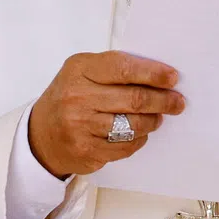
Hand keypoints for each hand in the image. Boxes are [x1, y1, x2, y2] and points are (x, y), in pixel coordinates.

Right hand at [28, 51, 183, 177]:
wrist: (40, 135)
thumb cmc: (70, 97)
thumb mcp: (83, 71)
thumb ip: (114, 69)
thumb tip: (158, 74)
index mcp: (80, 69)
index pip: (123, 68)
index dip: (153, 73)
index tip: (172, 78)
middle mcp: (78, 97)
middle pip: (134, 99)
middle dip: (163, 101)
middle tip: (177, 102)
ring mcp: (81, 126)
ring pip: (133, 125)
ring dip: (153, 121)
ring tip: (158, 118)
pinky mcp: (87, 150)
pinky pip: (126, 145)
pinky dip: (138, 139)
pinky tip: (139, 133)